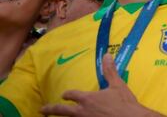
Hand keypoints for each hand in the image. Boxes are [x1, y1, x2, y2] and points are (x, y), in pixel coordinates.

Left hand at [42, 54, 160, 115]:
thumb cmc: (124, 102)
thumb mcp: (118, 85)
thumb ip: (109, 71)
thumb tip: (106, 55)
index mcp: (87, 98)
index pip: (71, 95)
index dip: (67, 94)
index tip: (64, 95)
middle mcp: (81, 111)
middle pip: (61, 110)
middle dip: (50, 109)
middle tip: (42, 110)